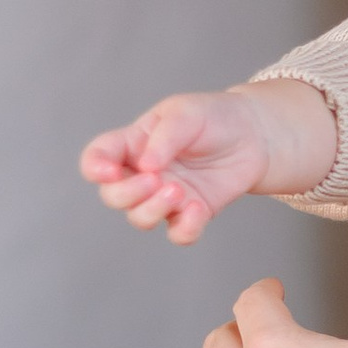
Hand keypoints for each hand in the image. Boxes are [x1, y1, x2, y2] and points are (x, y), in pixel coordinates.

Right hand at [82, 83, 337, 243]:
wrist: (253, 134)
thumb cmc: (212, 117)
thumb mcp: (186, 113)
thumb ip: (164, 138)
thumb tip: (146, 166)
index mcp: (132, 144)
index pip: (97, 159)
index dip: (94, 168)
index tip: (109, 171)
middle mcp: (143, 174)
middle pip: (113, 196)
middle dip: (127, 193)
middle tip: (155, 179)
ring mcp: (166, 196)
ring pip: (140, 219)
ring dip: (153, 210)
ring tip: (179, 191)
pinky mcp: (192, 213)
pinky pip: (178, 234)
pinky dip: (185, 228)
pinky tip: (198, 209)